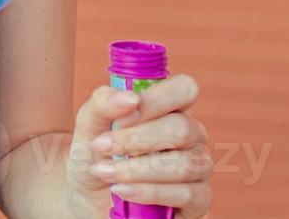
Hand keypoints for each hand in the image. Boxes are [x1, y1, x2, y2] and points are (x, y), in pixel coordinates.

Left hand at [64, 73, 212, 218]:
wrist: (89, 193)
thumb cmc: (98, 151)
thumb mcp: (90, 122)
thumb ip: (104, 103)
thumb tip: (131, 98)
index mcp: (170, 108)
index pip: (184, 89)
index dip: (154, 101)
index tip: (120, 118)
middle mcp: (191, 135)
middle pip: (181, 128)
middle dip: (136, 139)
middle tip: (101, 147)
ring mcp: (198, 167)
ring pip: (184, 164)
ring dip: (137, 169)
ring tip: (104, 171)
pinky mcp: (199, 200)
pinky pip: (187, 195)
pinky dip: (149, 192)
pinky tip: (121, 190)